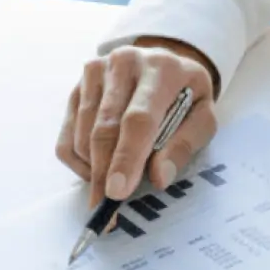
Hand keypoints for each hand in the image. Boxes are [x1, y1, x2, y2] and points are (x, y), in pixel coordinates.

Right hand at [56, 38, 217, 205]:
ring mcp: (94, 73)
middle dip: (104, 172)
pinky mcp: (75, 88)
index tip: (117, 191)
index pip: (138, 119)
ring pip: (82, 136)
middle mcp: (123, 63)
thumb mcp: (202, 117)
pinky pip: (67, 139)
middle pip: (104, 128)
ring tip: (115, 180)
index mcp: (161, 68)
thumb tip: (158, 177)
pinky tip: (101, 165)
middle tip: (106, 206)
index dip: (127, 158)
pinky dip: (81, 162)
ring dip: (95, 169)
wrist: (162, 64)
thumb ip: (185, 145)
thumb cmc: (185, 95)